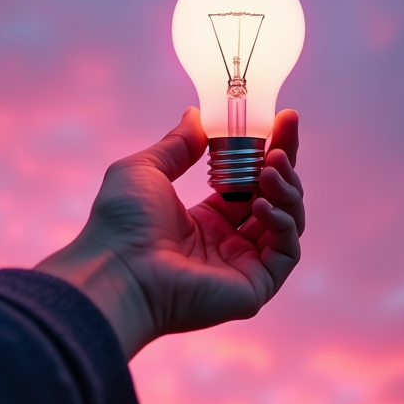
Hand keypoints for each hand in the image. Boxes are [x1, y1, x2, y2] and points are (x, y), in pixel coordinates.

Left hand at [36, 107, 304, 359]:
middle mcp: (227, 243)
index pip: (250, 182)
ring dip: (286, 190)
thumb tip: (195, 115)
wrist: (116, 271)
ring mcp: (242, 266)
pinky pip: (286, 253)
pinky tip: (262, 204)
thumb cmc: (121, 224)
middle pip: (274, 199)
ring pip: (287, 223)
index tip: (283, 120)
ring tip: (269, 170)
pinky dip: (283, 224)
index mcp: (205, 220)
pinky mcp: (253, 288)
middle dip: (284, 164)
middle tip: (284, 137)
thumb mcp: (145, 170)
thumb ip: (177, 144)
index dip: (268, 151)